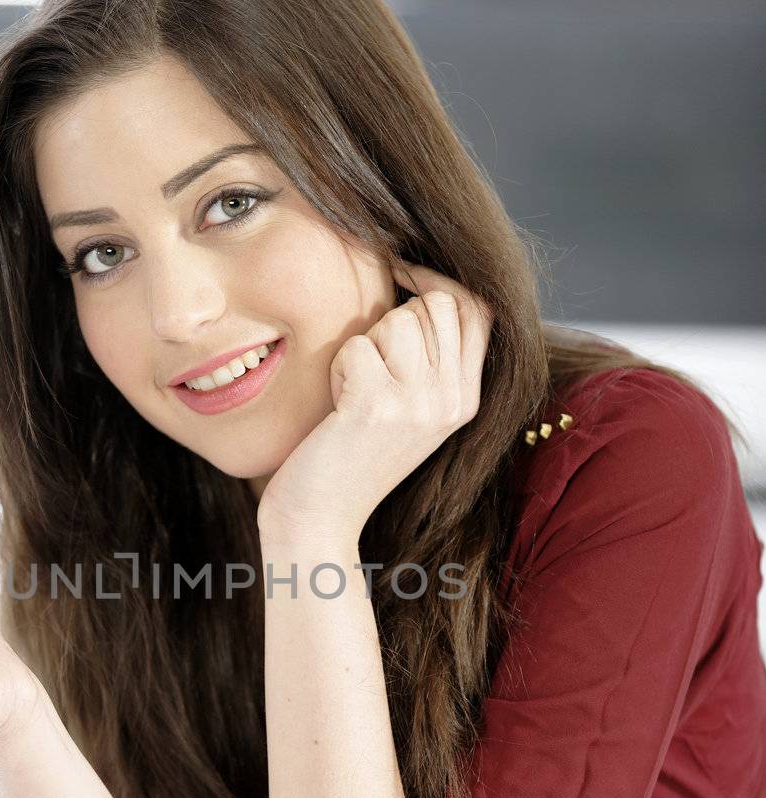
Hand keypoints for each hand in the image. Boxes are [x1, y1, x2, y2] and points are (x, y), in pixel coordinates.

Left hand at [256, 265, 494, 545]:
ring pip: (399, 319)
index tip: (400, 278)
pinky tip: (338, 404)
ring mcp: (421, 405)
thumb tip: (424, 285)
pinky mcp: (379, 407)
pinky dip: (339, 365)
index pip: (477, 309)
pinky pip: (358, 345)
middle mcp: (454, 401)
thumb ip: (428, 359)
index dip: (437, 280)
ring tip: (354, 388)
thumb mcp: (408, 407)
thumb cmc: (349, 454)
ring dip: (365, 343)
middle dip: (395, 317)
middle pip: (439, 303)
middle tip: (371, 364)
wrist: (319, 519)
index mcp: (467, 399)